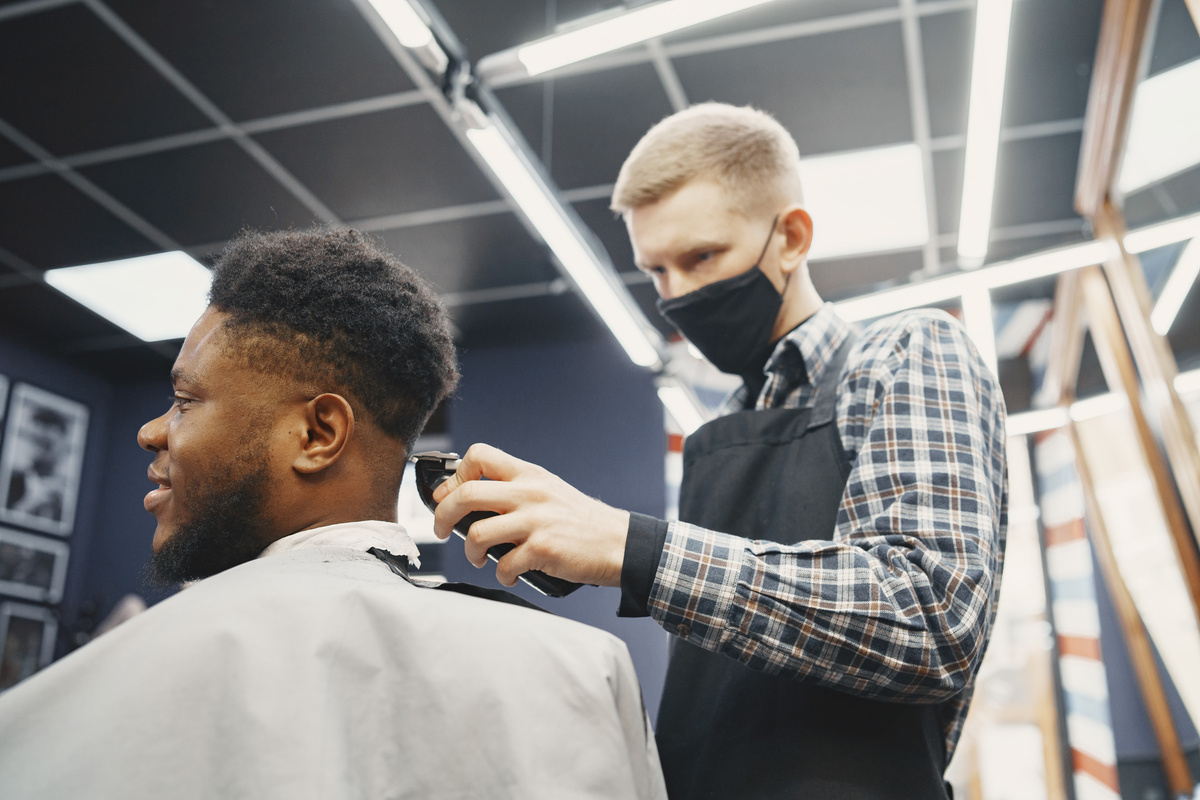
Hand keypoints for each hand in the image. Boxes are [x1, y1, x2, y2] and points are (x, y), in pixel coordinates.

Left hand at [431, 443, 629, 587]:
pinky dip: (501, 575)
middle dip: (443, 515)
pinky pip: (503, 564)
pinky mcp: (543, 548)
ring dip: (470, 553)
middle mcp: (530, 492)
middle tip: (441, 530)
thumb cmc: (580, 521)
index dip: (455, 476)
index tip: (448, 495)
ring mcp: (536, 520)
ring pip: (477, 533)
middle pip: (466, 494)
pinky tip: (510, 575)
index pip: (479, 455)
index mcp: (529, 474)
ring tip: (479, 558)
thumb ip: (515, 490)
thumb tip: (469, 502)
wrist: (617, 543)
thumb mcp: (548, 491)